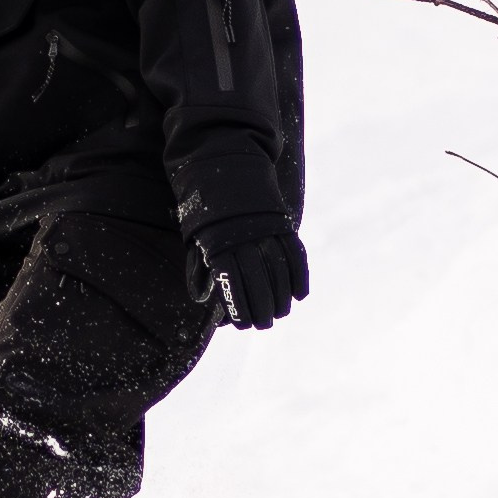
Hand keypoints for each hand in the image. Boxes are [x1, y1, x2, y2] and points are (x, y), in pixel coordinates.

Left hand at [187, 215, 308, 330]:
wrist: (225, 173)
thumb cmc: (208, 218)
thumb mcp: (197, 240)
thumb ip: (202, 270)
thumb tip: (205, 301)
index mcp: (218, 242)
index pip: (231, 282)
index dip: (239, 307)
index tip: (243, 324)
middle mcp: (243, 236)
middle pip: (257, 278)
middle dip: (263, 307)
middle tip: (265, 324)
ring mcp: (266, 229)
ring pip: (279, 268)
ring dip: (283, 296)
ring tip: (281, 312)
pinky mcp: (283, 223)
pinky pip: (296, 253)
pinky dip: (300, 276)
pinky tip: (299, 295)